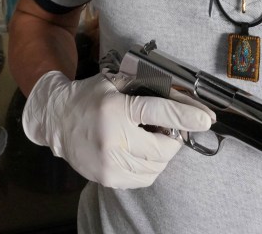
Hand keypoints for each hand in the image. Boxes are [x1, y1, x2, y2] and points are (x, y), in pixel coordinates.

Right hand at [21, 71, 214, 188]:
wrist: (56, 120)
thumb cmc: (88, 97)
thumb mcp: (116, 82)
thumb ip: (148, 88)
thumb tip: (184, 99)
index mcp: (116, 109)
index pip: (159, 112)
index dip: (186, 116)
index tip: (206, 119)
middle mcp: (113, 138)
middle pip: (163, 148)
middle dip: (173, 139)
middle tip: (168, 129)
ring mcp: (109, 162)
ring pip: (156, 166)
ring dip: (162, 154)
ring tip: (149, 139)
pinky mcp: (108, 178)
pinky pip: (144, 178)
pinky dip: (150, 167)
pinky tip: (140, 152)